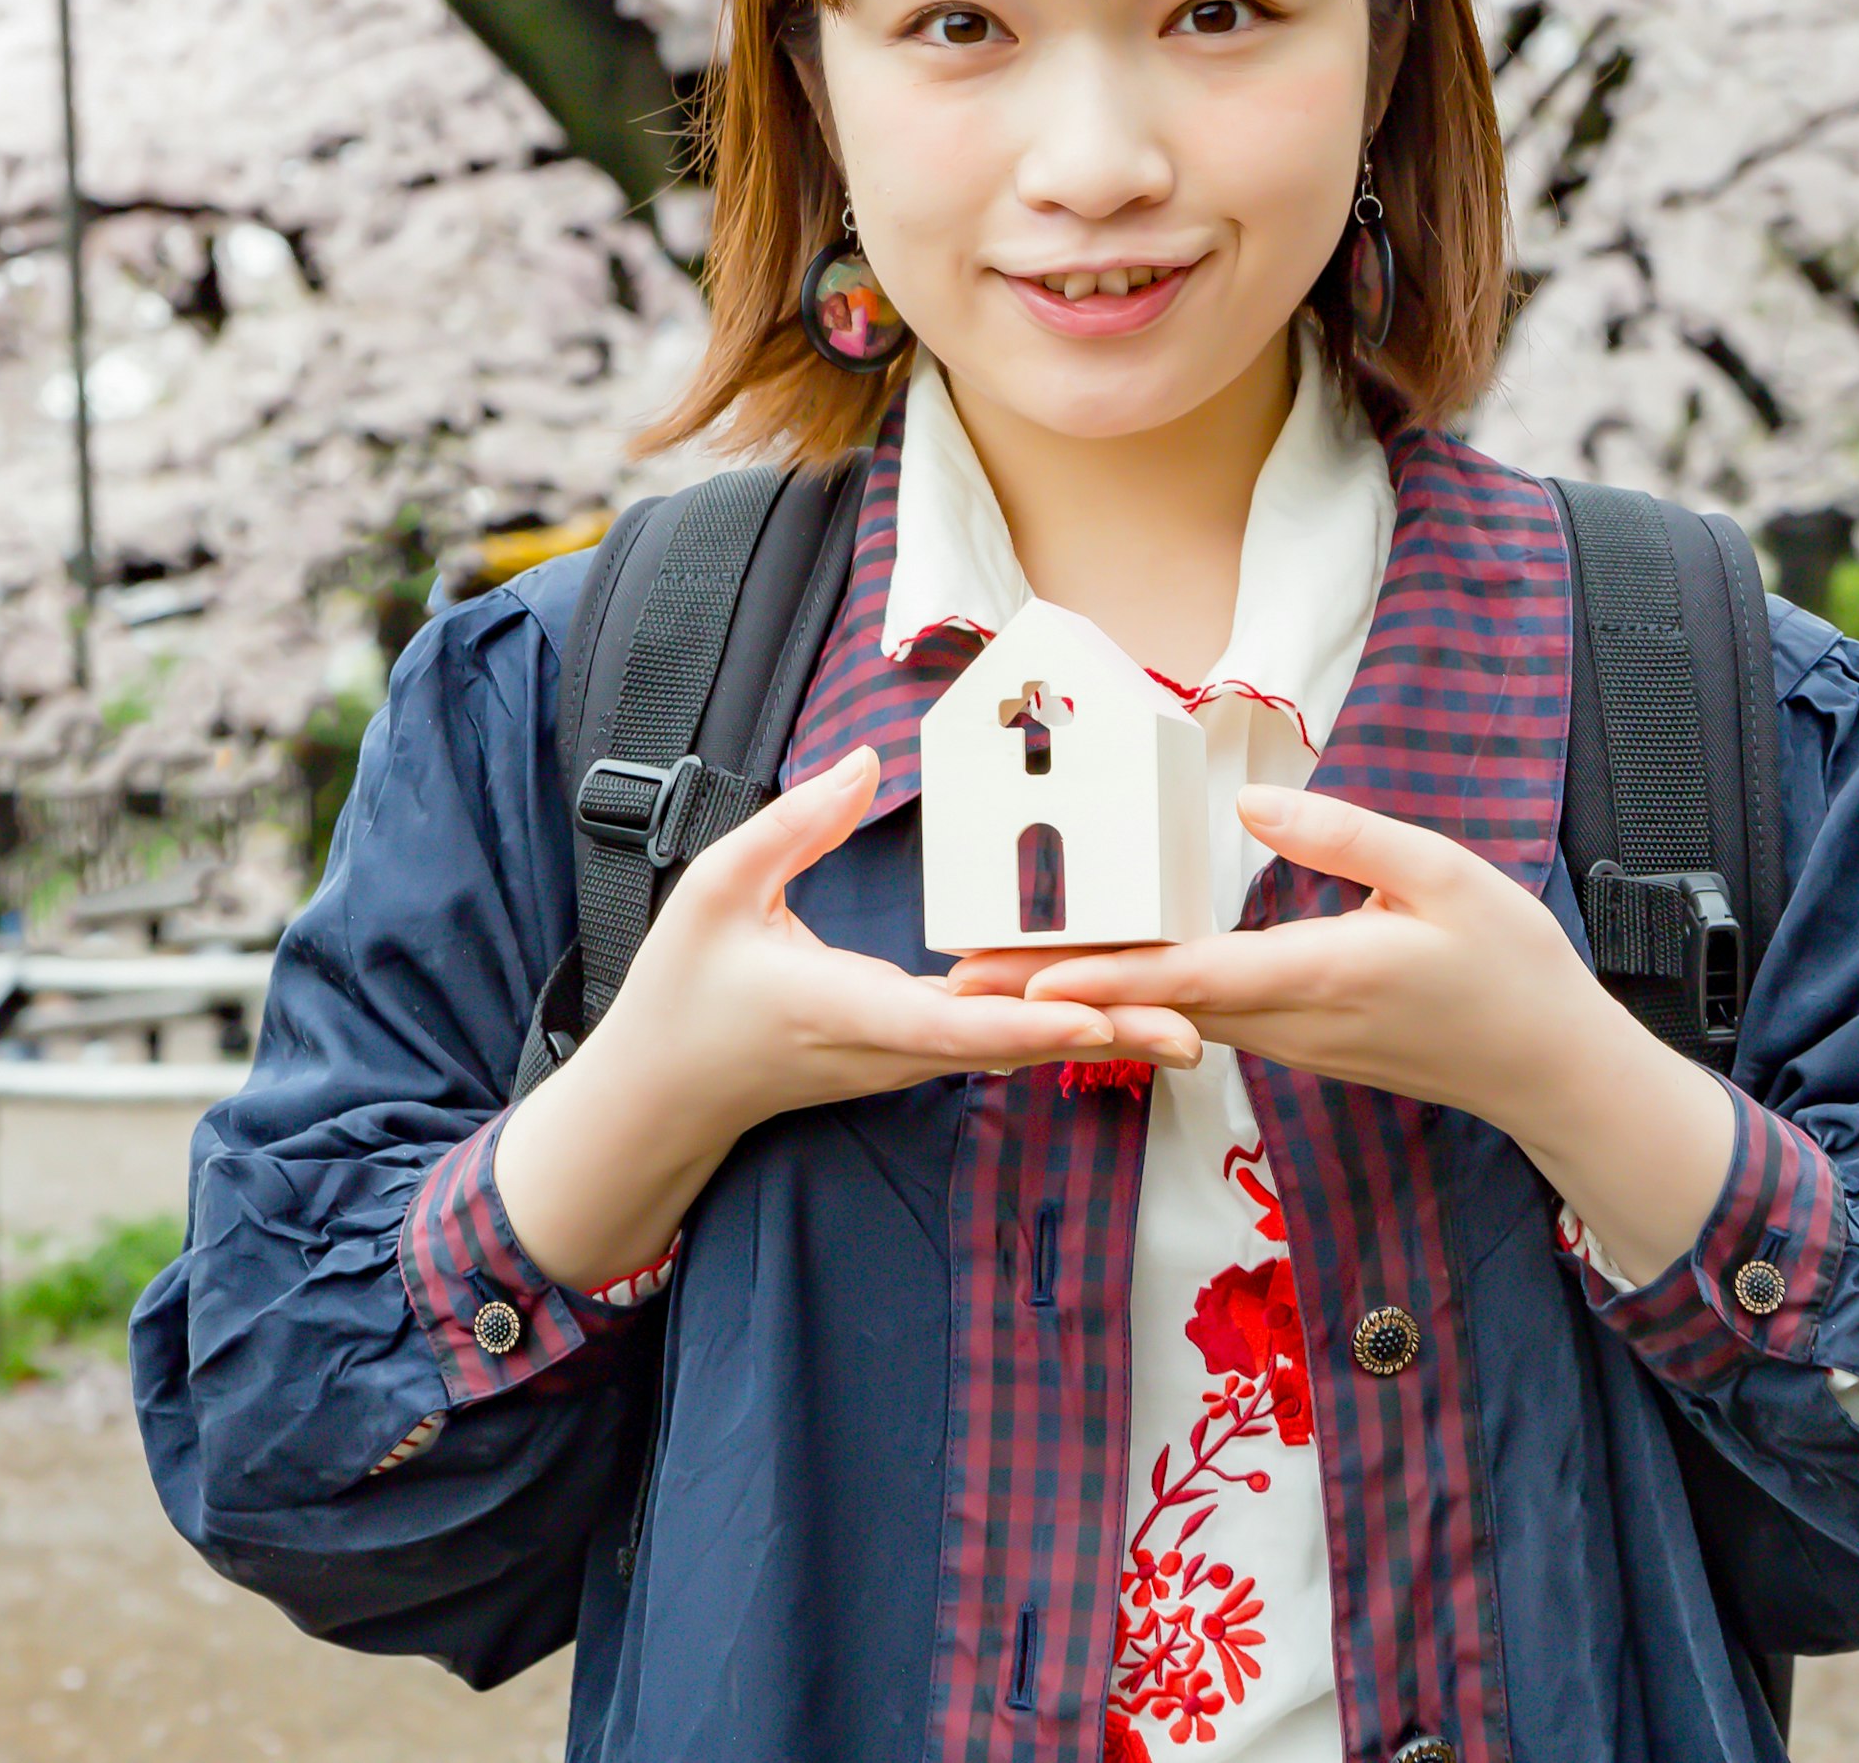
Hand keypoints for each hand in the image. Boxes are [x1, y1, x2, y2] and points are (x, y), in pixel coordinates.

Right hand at [497, 746, 1201, 1288]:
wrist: (660, 1096)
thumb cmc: (682, 993)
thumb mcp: (717, 889)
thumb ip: (795, 825)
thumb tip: (868, 761)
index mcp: (846, 1009)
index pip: (954, 1024)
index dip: (1031, 1021)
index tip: (1101, 1015)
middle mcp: (892, 1048)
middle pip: (1015, 1047)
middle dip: (1107, 1037)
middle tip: (1198, 1026)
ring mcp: (905, 1061)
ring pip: (1015, 1051)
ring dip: (1098, 1037)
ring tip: (1188, 1022)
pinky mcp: (910, 1058)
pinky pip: (993, 1046)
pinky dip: (1055, 1030)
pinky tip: (1115, 1011)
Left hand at [953, 782, 1734, 1272]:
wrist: (1552, 1070)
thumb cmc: (1508, 967)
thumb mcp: (1440, 875)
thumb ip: (1344, 837)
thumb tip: (1255, 802)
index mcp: (1317, 977)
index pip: (1184, 980)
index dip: (1097, 977)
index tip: (1018, 977)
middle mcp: (1287, 1023)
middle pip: (1150, 1008)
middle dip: (1054, 993)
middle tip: (961, 978)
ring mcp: (1291, 1043)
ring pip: (1168, 1020)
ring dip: (1089, 1001)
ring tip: (1003, 974)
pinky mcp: (1300, 1044)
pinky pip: (1202, 1023)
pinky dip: (1141, 1006)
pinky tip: (1101, 982)